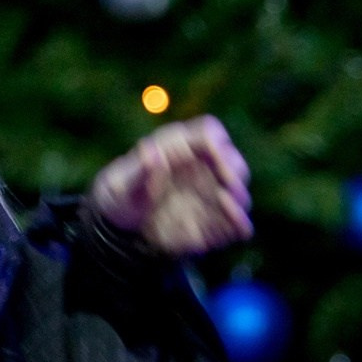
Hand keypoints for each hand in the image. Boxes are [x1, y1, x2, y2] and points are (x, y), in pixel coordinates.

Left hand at [86, 115, 252, 256]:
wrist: (123, 224)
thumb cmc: (122, 194)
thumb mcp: (122, 185)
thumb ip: (139, 171)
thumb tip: (152, 152)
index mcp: (179, 146)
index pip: (209, 133)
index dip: (218, 142)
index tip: (218, 158)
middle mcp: (201, 167)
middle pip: (231, 160)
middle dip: (234, 172)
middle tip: (231, 188)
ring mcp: (209, 194)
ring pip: (237, 192)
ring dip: (239, 200)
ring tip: (232, 206)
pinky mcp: (212, 220)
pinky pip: (233, 222)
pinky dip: (238, 224)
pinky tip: (239, 228)